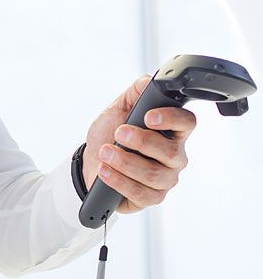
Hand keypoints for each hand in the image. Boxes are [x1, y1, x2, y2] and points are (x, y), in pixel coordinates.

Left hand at [81, 74, 196, 214]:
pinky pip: (140, 192)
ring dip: (125, 162)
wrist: (90, 163)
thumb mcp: (118, 109)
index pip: (187, 123)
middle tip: (118, 133)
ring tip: (105, 152)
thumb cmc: (109, 136)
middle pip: (170, 151)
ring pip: (153, 174)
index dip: (172, 118)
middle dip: (141, 142)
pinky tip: (105, 171)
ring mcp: (165, 179)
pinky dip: (119, 180)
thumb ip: (135, 93)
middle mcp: (174, 157)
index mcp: (172, 132)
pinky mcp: (152, 197)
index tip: (148, 117)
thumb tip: (148, 81)